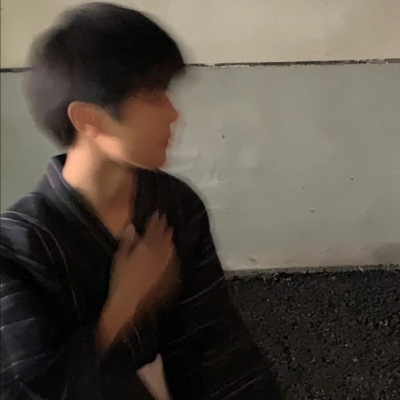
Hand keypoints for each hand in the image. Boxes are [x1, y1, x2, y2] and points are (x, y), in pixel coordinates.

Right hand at [97, 212, 177, 351]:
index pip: (153, 230)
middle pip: (164, 238)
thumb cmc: (120, 282)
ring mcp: (166, 266)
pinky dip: (172, 255)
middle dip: (165, 228)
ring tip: (170, 233)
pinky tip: (172, 253)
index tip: (158, 213)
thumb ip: (127, 242)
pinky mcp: (170, 277)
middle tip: (166, 220)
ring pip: (170, 248)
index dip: (156, 221)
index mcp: (145, 248)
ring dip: (170, 240)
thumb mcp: (120, 259)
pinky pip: (173, 262)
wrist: (129, 305)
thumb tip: (132, 227)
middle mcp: (159, 255)